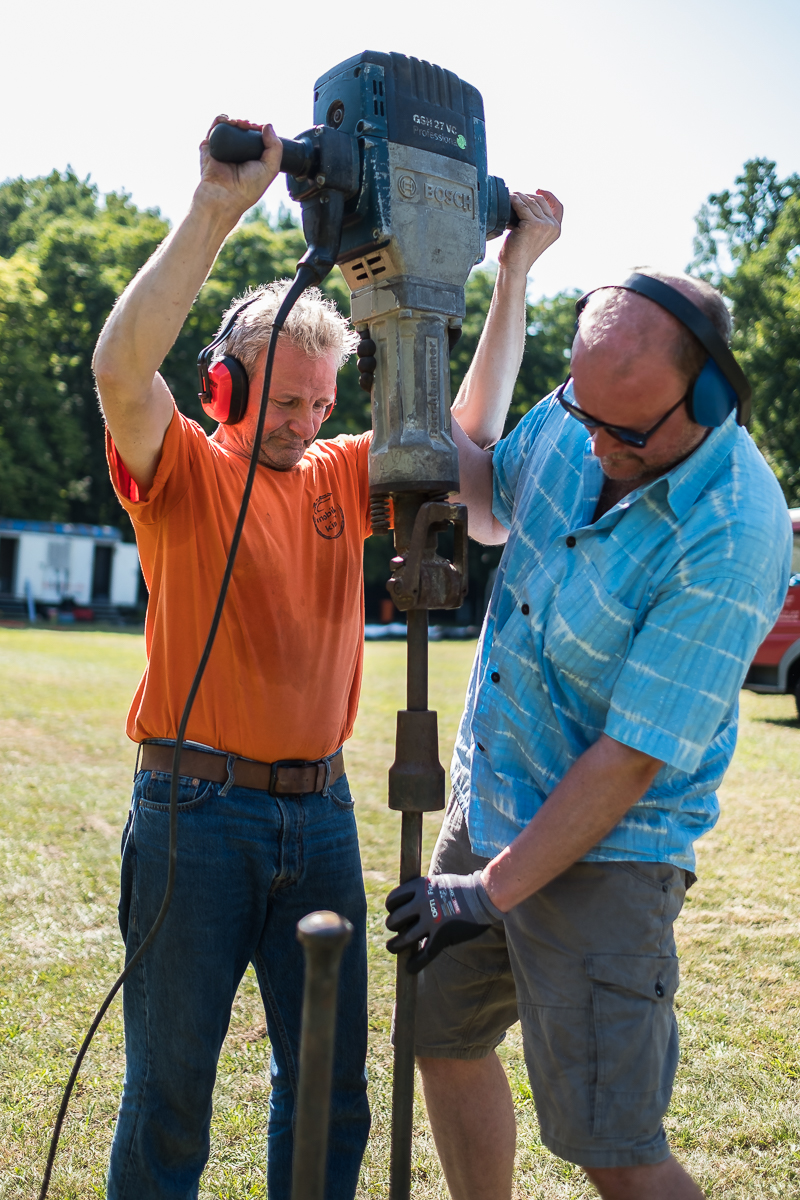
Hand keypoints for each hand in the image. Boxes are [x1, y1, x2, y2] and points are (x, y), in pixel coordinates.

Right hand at [196, 115, 283, 220]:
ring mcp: (221, 149)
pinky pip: (215, 127)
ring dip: (236, 120)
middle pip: (242, 130)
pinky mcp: (208, 146)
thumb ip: (275, 147)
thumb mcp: (270, 168)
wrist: (226, 196)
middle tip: (251, 126)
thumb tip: (267, 125)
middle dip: (248, 124)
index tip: (262, 129)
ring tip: (242, 124)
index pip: (254, 138)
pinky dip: (222, 119)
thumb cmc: (248, 188)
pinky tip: (230, 121)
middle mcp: (235, 153)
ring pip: (229, 126)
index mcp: (249, 159)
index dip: (258, 130)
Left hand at [385, 871, 503, 973]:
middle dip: (393, 926)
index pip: (393, 899)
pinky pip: (423, 955)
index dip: (391, 907)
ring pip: (404, 939)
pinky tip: (410, 968)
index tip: (393, 912)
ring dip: (395, 946)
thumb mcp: (438, 882)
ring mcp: (432, 921)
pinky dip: (414, 964)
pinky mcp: (442, 937)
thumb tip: (410, 902)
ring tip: (393, 947)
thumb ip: (423, 892)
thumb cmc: (463, 888)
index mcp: (420, 887)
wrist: (484, 896)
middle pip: (395, 919)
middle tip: (396, 929)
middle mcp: (422, 903)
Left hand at [498, 188, 562, 276]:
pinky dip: (514, 200)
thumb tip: (525, 202)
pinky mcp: (531, 225)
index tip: (538, 190)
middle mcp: (552, 226)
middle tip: (515, 195)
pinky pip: (521, 205)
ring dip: (519, 197)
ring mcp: (543, 225)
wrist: (514, 267)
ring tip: (510, 197)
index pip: (558, 206)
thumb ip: (536, 221)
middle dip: (527, 196)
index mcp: (556, 229)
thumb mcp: (533, 236)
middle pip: (540, 201)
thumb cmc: (519, 254)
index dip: (549, 196)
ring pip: (530, 202)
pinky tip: (509, 200)